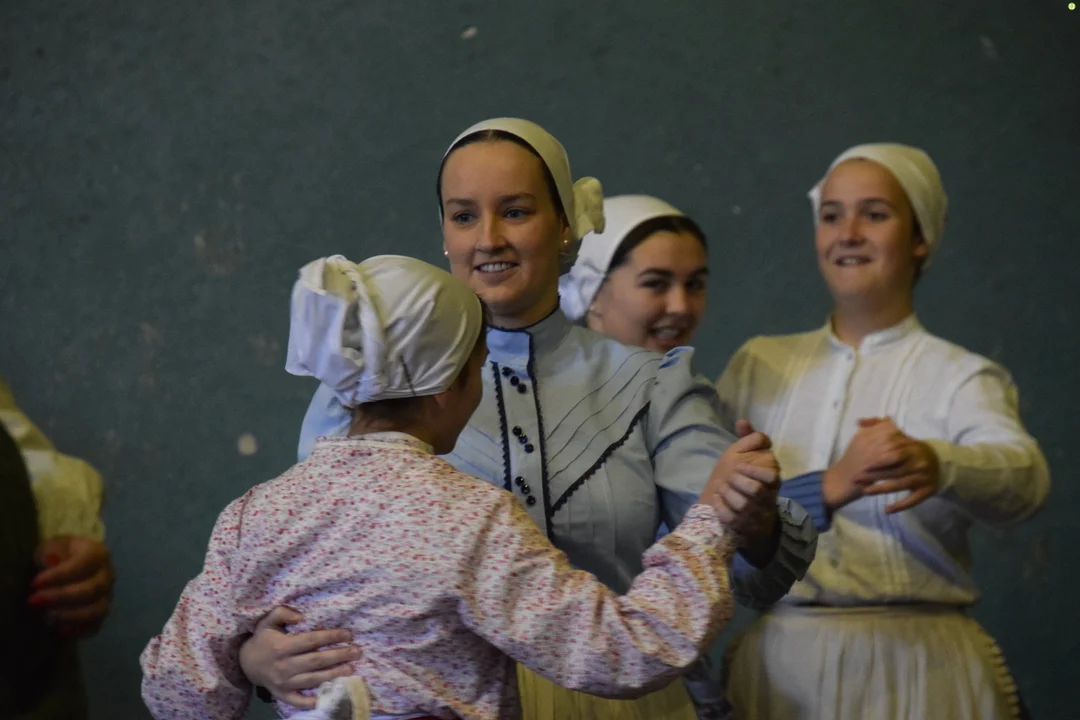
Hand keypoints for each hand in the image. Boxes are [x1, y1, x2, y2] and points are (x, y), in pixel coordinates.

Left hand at [29, 536, 113, 639]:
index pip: (84, 564)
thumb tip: (51, 561)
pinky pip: (94, 626)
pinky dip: (77, 630)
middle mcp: (107, 575)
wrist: (67, 565)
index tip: (35, 583)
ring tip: (46, 616)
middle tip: (34, 600)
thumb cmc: (57, 555)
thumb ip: (50, 551)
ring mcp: (107, 596)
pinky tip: (58, 630)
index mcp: (98, 554)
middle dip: (61, 597)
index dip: (60, 575)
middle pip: (92, 589)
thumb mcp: (51, 547)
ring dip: (70, 615)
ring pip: (97, 610)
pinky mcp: (100, 615)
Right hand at [238, 606, 360, 708]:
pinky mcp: (283, 695)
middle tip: (357, 651)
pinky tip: (330, 696)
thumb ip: (282, 613)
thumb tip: (301, 616)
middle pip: (316, 661)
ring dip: (334, 675)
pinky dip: (313, 701)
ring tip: (351, 669)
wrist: (246, 663)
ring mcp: (283, 683)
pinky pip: (299, 701)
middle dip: (339, 655)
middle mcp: (284, 666)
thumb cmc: (263, 639)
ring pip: (313, 679)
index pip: (311, 641)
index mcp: (281, 647)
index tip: (349, 634)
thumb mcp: (267, 621)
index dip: (331, 637)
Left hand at [702, 421, 780, 558]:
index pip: (771, 477)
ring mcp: (754, 515)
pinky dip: (721, 506)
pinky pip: (729, 517)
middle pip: (755, 491)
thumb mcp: (751, 456)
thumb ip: (749, 439)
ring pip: (742, 506)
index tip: (739, 465)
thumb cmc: (750, 478)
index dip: (754, 470)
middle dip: (739, 481)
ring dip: (728, 493)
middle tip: (728, 475)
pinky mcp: (741, 526)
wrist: (749, 511)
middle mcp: (766, 499)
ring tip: (720, 485)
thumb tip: (742, 420)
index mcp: (772, 482)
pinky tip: (716, 497)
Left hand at [849, 417, 939, 512]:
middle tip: (856, 479)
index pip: (892, 454)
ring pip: (900, 485)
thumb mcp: (900, 436)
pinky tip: (886, 510)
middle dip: (873, 475)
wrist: (940, 463)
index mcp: (912, 448)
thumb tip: (859, 421)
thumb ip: (879, 426)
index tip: (858, 465)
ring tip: (865, 492)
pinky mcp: (928, 491)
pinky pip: (913, 500)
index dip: (875, 460)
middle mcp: (919, 463)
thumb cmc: (912, 450)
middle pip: (894, 470)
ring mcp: (924, 478)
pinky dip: (900, 505)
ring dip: (882, 489)